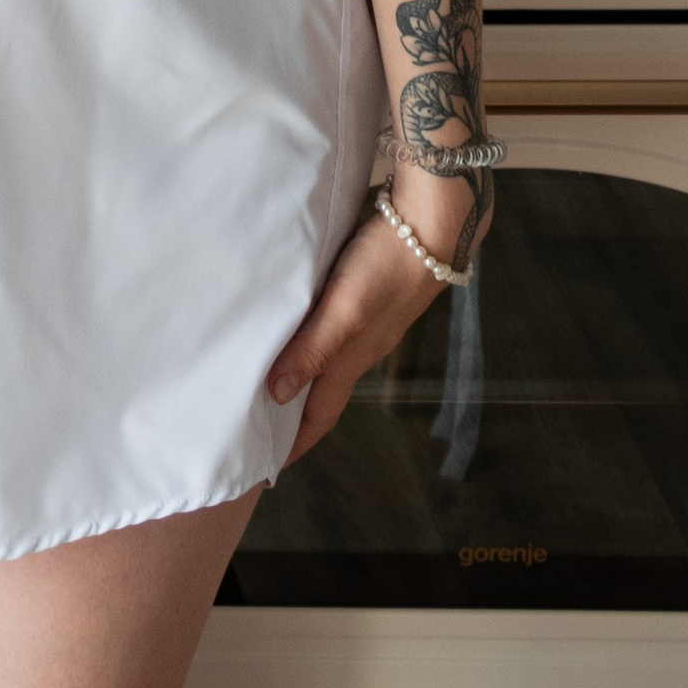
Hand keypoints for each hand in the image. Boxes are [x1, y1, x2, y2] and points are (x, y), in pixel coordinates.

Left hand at [265, 178, 473, 464]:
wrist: (433, 222)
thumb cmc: (387, 265)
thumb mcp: (345, 310)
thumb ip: (312, 349)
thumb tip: (275, 394)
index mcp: (353, 357)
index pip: (319, 414)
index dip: (295, 440)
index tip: (267, 465)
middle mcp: (360, 345)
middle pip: (321, 391)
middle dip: (291, 412)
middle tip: (254, 422)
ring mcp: (367, 319)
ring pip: (324, 358)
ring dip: (297, 371)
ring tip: (262, 374)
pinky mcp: (366, 291)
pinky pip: (329, 327)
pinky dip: (308, 337)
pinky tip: (293, 321)